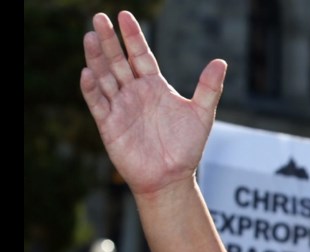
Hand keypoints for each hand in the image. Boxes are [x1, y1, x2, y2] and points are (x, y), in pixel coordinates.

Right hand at [80, 11, 225, 196]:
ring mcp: (120, 107)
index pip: (141, 55)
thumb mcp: (201, 114)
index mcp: (154, 86)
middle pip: (118, 61)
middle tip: (99, 18)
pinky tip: (88, 73)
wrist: (172, 177)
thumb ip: (209, 88)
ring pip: (105, 77)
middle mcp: (135, 92)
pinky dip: (91, 89)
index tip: (125, 15)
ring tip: (89, 37)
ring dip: (96, 59)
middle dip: (109, 40)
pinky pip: (98, 103)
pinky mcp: (109, 124)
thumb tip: (221, 61)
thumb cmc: (187, 147)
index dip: (133, 36)